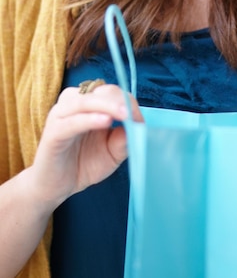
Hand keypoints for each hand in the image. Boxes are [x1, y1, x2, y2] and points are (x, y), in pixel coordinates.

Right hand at [30, 84, 142, 210]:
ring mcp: (61, 115)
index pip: (112, 92)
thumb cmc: (83, 164)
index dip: (129, 102)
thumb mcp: (112, 152)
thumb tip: (138, 126)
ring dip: (107, 106)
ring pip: (86, 101)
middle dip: (121, 101)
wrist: (56, 187)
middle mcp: (74, 103)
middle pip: (101, 92)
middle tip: (134, 116)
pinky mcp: (53, 132)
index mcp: (89, 103)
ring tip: (124, 114)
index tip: (140, 120)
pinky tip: (105, 121)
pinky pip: (72, 121)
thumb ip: (123, 139)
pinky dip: (90, 119)